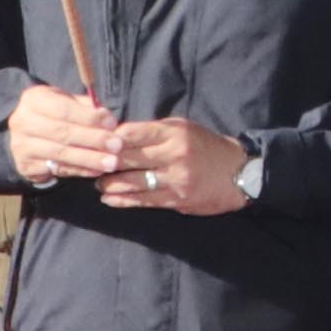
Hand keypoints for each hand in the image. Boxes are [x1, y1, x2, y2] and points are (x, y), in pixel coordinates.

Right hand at [5, 85, 129, 188]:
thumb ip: (85, 107)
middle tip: (117, 146)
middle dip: (93, 139)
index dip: (89, 118)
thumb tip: (108, 119)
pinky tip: (97, 171)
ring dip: (90, 159)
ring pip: (61, 154)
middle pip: (62, 132)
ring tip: (111, 162)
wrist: (26, 136)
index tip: (112, 123)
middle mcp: (23, 122)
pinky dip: (80, 170)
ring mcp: (21, 146)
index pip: (64, 109)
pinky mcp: (25, 165)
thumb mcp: (66, 101)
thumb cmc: (54, 114)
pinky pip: (57, 169)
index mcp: (34, 100)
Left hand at [99, 117, 251, 217]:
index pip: (133, 133)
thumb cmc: (207, 147)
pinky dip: (124, 200)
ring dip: (110, 185)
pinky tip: (110, 199)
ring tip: (99, 184)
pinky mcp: (178, 199)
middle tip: (90, 166)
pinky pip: (144, 201)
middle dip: (105, 163)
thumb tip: (118, 135)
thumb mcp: (184, 129)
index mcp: (174, 133)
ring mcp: (176, 179)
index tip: (95, 143)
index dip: (110, 139)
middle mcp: (174, 154)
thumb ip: (154, 132)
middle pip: (128, 159)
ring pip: (133, 182)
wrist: (240, 173)